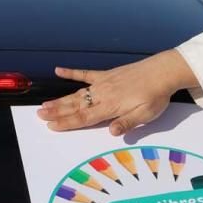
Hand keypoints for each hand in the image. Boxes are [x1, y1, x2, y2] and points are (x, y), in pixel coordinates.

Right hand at [37, 50, 197, 135]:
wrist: (163, 71)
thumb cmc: (156, 96)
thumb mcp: (146, 115)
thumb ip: (127, 123)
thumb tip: (112, 132)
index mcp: (111, 106)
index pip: (85, 117)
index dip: (67, 122)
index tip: (51, 126)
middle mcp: (103, 94)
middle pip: (76, 105)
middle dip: (57, 111)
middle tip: (39, 115)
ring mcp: (103, 83)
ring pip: (77, 93)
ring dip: (60, 99)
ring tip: (45, 104)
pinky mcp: (107, 74)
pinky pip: (86, 73)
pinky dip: (72, 72)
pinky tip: (59, 70)